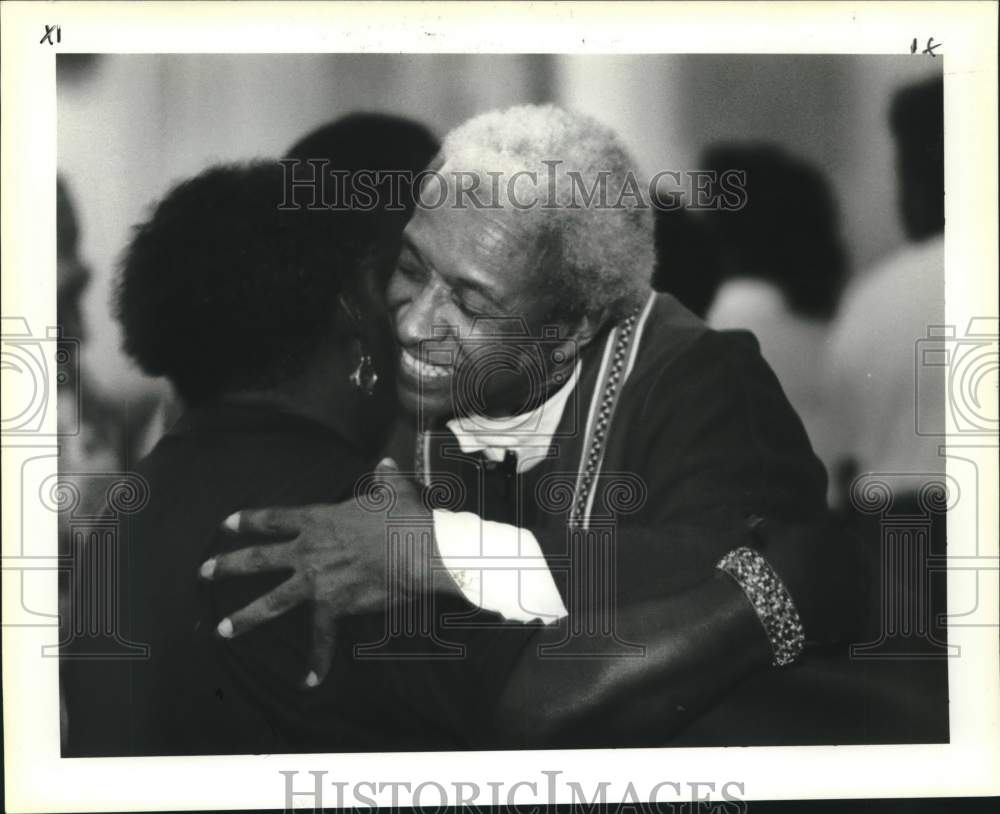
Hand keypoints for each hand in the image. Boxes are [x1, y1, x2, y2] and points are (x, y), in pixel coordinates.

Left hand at [199, 457, 433, 683]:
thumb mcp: (393, 491)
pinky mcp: (335, 605)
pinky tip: (309, 681)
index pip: (274, 519)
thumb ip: (383, 478)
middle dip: (227, 566)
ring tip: (223, 630)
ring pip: (272, 600)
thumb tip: (385, 464)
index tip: (225, 524)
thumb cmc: (404, 517)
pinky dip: (318, 660)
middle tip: (203, 572)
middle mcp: (309, 550)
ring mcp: (317, 580)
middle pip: (259, 558)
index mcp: (318, 520)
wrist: (417, 550)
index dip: (248, 520)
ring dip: (246, 616)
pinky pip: (323, 638)